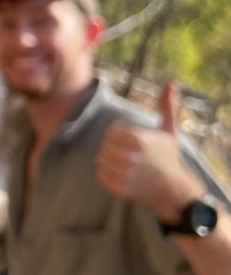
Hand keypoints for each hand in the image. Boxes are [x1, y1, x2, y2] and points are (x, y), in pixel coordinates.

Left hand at [95, 82, 204, 222]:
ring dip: (109, 160)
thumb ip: (167, 106)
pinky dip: (107, 174)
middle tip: (129, 154)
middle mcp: (130, 156)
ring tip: (126, 164)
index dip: (120, 135)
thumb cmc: (168, 157)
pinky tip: (122, 174)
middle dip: (114, 148)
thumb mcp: (169, 131)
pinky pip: (100, 174)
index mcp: (138, 139)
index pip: (110, 130)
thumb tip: (171, 84)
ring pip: (100, 159)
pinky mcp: (119, 187)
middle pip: (104, 145)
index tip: (132, 142)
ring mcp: (124, 173)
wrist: (174, 190)